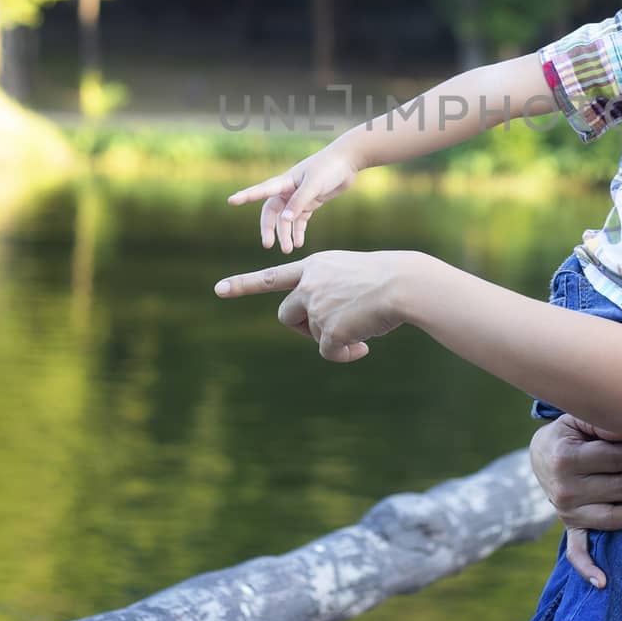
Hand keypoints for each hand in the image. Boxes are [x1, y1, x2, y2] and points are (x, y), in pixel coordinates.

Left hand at [215, 250, 420, 362]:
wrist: (403, 284)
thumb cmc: (386, 278)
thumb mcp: (350, 274)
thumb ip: (328, 292)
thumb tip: (325, 330)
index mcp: (314, 266)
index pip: (271, 277)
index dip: (243, 285)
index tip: (218, 289)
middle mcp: (309, 284)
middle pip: (286, 314)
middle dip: (302, 327)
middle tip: (328, 330)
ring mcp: (316, 306)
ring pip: (310, 334)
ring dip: (329, 338)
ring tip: (358, 331)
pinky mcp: (328, 329)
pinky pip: (328, 352)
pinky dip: (344, 354)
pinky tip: (363, 346)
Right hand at [227, 140, 364, 253]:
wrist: (347, 162)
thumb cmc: (329, 168)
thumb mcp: (314, 184)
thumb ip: (299, 202)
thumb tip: (284, 220)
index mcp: (285, 181)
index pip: (261, 190)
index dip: (246, 196)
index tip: (231, 201)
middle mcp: (288, 190)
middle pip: (272, 212)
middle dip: (269, 229)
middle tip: (268, 245)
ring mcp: (298, 197)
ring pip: (286, 220)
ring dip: (286, 234)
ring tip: (288, 249)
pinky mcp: (310, 202)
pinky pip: (300, 220)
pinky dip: (298, 231)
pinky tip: (299, 243)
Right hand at [529, 415, 621, 588]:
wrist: (541, 454)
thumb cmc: (567, 435)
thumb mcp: (578, 420)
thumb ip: (602, 425)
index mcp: (565, 459)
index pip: (613, 460)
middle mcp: (565, 490)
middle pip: (619, 488)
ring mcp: (567, 512)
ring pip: (613, 517)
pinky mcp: (570, 526)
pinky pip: (576, 552)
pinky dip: (588, 569)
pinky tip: (603, 582)